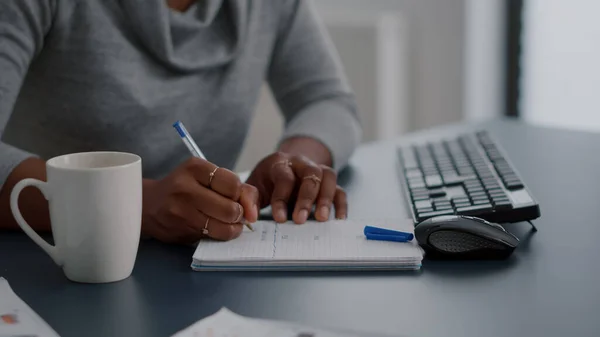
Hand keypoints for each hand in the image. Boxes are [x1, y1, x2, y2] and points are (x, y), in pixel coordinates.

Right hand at [142, 158, 258, 243]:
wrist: (149, 204)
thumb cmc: (185, 188)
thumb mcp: (206, 177)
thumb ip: (236, 187)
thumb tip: (252, 211)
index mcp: (195, 168)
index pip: (234, 184)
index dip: (241, 195)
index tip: (237, 198)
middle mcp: (185, 188)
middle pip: (231, 208)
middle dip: (239, 214)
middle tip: (234, 213)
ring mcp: (181, 211)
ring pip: (224, 226)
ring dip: (232, 227)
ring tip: (227, 222)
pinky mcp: (180, 230)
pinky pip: (213, 237)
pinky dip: (220, 234)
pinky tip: (214, 228)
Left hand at [246, 152, 346, 223]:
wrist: (284, 167)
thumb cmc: (267, 181)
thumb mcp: (255, 186)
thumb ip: (251, 199)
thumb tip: (251, 217)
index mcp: (280, 162)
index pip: (284, 177)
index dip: (281, 198)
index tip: (280, 219)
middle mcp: (302, 163)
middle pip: (310, 174)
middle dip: (306, 198)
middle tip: (300, 220)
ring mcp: (318, 170)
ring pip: (328, 177)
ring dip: (326, 198)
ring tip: (321, 219)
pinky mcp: (328, 183)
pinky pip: (340, 190)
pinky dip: (340, 204)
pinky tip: (338, 219)